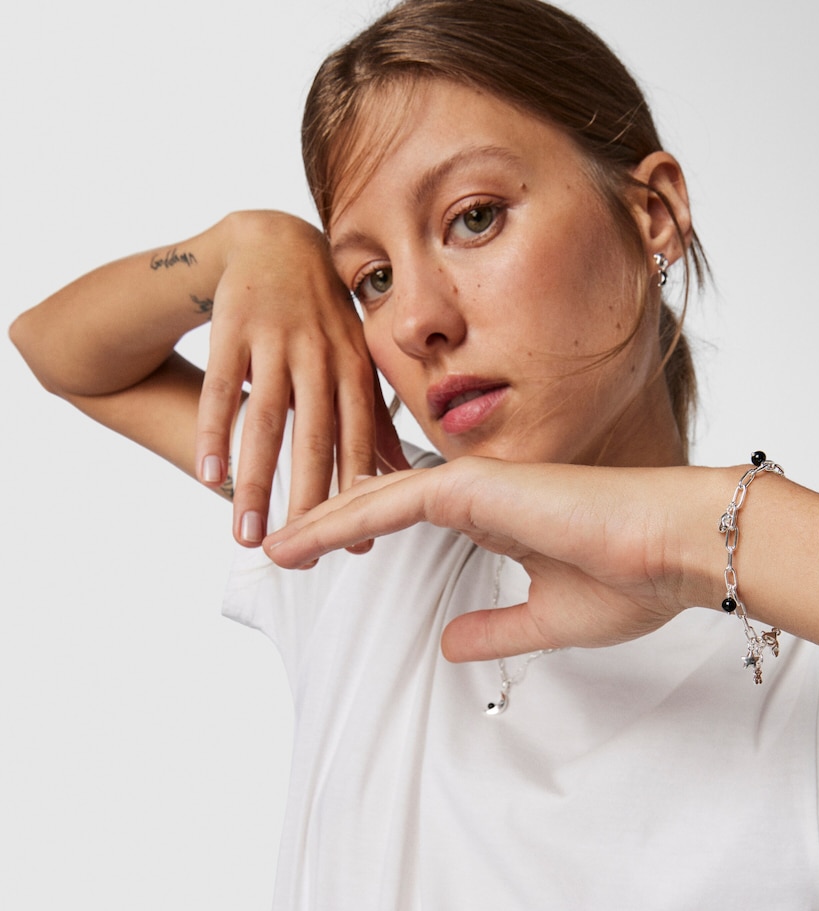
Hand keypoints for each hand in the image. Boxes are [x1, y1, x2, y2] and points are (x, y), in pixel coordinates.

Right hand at [195, 211, 408, 545]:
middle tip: (301, 551)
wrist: (276, 241)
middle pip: (312, 439)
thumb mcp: (357, 357)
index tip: (354, 543)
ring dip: (256, 481)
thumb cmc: (323, 314)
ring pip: (265, 421)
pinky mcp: (233, 328)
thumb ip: (373, 414)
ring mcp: (275, 341)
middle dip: (306, 499)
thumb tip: (400, 474)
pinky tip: (207, 474)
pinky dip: (213, 430)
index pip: (358, 441)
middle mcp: (319, 356)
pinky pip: (221, 387)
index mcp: (355, 367)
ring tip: (247, 533)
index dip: (357, 494)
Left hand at [262, 458, 718, 659]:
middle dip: (329, 524)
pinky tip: (303, 538)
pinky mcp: (475, 488)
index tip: (324, 557)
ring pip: (377, 499)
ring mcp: (475, 487)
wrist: (675, 550)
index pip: (413, 519)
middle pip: (383, 504)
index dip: (365, 533)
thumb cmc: (631, 581)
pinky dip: (343, 517)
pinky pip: (391, 502)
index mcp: (497, 519)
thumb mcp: (546, 621)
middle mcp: (479, 496)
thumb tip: (449, 645)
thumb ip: (494, 629)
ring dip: (322, 520)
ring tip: (274, 543)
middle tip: (280, 548)